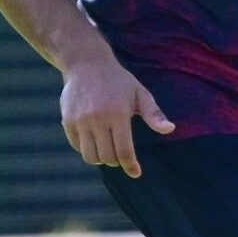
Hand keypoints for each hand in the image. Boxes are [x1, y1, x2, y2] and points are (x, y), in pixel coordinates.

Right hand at [60, 54, 174, 177]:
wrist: (86, 63)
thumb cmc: (118, 81)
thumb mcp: (140, 94)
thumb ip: (154, 114)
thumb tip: (170, 129)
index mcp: (118, 113)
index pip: (124, 151)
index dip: (130, 166)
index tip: (136, 173)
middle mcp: (98, 118)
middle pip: (107, 157)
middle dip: (116, 162)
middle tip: (121, 156)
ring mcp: (80, 120)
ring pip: (90, 156)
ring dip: (101, 159)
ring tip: (107, 150)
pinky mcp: (67, 121)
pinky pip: (77, 146)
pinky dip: (87, 149)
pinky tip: (95, 141)